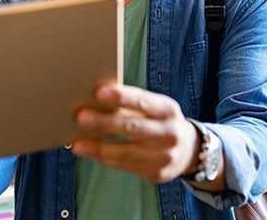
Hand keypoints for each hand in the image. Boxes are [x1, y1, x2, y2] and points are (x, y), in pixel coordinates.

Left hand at [71, 84, 198, 183]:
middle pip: (133, 128)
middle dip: (105, 123)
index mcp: (168, 110)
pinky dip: (104, 159)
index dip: (122, 97)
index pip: (143, 101)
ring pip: (126, 152)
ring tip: (77, 143)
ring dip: (99, 147)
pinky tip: (88, 152)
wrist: (188, 151)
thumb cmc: (159, 122)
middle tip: (81, 117)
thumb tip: (94, 99)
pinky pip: (125, 166)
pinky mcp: (156, 173)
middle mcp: (169, 133)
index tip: (99, 92)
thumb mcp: (154, 109)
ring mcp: (165, 156)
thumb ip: (130, 105)